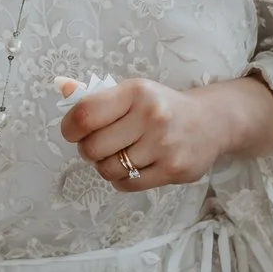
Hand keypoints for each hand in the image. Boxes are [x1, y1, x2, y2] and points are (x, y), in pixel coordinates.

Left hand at [57, 75, 272, 191]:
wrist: (211, 122)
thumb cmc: (161, 107)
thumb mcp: (133, 92)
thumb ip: (96, 95)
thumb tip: (61, 86)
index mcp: (136, 92)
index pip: (85, 114)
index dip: (70, 128)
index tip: (74, 131)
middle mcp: (151, 116)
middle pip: (93, 147)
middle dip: (88, 150)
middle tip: (99, 146)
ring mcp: (164, 145)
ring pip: (109, 169)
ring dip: (106, 166)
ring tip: (118, 155)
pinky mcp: (173, 170)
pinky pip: (127, 184)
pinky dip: (121, 179)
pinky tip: (132, 167)